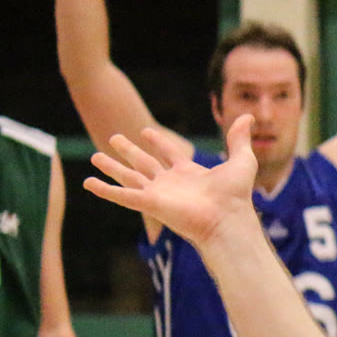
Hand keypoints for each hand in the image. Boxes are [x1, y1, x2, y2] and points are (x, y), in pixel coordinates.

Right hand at [85, 116, 260, 248]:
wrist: (227, 219)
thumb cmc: (236, 195)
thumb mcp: (241, 160)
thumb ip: (239, 139)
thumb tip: (249, 117)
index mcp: (189, 174)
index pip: (169, 154)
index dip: (159, 142)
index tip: (147, 132)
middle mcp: (171, 184)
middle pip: (144, 164)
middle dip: (129, 151)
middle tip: (115, 138)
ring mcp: (158, 194)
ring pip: (128, 177)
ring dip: (111, 167)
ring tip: (94, 156)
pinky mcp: (148, 203)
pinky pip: (121, 195)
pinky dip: (104, 189)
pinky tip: (88, 183)